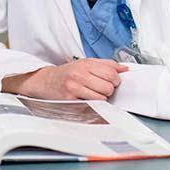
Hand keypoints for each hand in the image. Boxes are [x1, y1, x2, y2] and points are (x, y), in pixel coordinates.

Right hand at [1, 59, 128, 100]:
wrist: (44, 81)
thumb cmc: (66, 73)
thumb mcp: (85, 63)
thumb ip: (106, 64)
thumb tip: (124, 69)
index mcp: (85, 64)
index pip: (112, 73)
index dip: (115, 80)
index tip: (110, 82)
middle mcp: (79, 74)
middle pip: (109, 86)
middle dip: (108, 90)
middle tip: (100, 89)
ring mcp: (74, 87)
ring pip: (102, 98)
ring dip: (101, 99)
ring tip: (92, 94)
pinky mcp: (70, 99)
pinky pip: (91, 105)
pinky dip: (93, 105)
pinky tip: (86, 100)